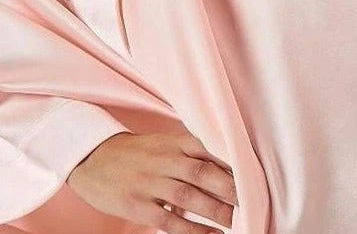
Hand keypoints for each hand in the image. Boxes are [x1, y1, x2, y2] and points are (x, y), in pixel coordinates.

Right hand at [67, 131, 236, 233]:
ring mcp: (150, 183)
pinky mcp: (136, 205)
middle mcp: (164, 160)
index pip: (209, 148)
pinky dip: (192, 230)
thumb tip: (227, 162)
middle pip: (203, 172)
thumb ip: (192, 150)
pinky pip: (169, 221)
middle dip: (230, 187)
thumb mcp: (164, 143)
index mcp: (174, 142)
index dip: (232, 161)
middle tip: (252, 200)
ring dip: (216, 211)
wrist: (92, 158)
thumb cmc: (138, 152)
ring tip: (238, 221)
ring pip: (189, 197)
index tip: (254, 173)